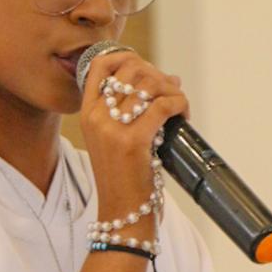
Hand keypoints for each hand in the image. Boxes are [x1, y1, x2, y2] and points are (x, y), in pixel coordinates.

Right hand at [79, 49, 189, 214]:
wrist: (122, 214)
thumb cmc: (125, 177)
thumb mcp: (115, 139)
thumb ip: (133, 109)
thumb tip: (169, 78)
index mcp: (88, 114)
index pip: (101, 65)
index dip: (127, 57)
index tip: (146, 70)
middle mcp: (97, 117)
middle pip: (130, 69)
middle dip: (157, 74)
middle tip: (170, 91)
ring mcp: (113, 129)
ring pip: (150, 84)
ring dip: (172, 90)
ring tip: (178, 106)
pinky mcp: (134, 141)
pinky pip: (164, 105)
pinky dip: (180, 104)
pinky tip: (183, 117)